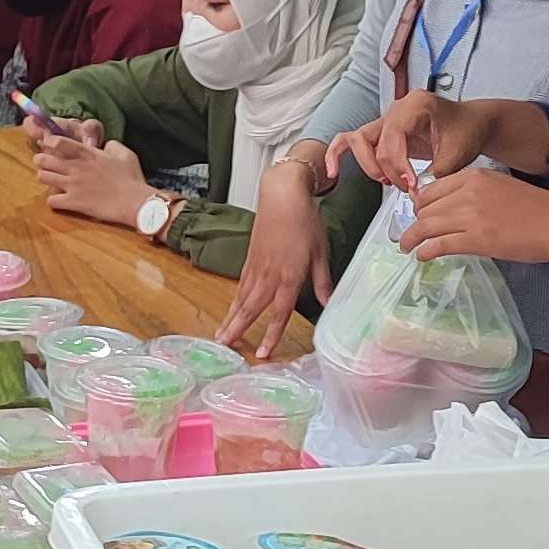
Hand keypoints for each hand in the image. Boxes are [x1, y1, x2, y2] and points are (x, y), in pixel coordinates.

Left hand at [35, 134, 153, 226]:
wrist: (134, 202)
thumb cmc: (132, 177)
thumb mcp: (125, 153)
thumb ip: (111, 146)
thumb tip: (104, 146)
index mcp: (87, 154)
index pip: (59, 142)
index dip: (50, 142)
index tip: (51, 145)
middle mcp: (75, 167)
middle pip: (43, 160)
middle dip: (41, 160)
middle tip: (47, 164)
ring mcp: (72, 185)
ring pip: (42, 178)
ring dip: (45, 178)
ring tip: (52, 181)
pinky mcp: (73, 203)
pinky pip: (51, 200)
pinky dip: (53, 200)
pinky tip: (60, 200)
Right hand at [217, 155, 334, 354]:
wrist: (282, 195)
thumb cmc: (305, 221)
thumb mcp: (320, 252)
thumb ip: (322, 281)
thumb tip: (328, 304)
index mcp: (290, 276)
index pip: (280, 312)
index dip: (271, 335)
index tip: (262, 353)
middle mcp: (270, 275)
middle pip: (252, 308)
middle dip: (238, 329)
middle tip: (225, 348)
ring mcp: (257, 267)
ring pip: (242, 298)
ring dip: (231, 318)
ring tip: (220, 336)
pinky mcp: (250, 258)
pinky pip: (241, 285)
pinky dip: (234, 300)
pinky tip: (231, 310)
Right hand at [338, 89, 496, 186]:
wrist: (473, 124)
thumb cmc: (467, 131)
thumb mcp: (458, 152)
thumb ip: (436, 172)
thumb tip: (416, 192)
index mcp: (416, 104)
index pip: (393, 136)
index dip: (398, 165)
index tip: (412, 186)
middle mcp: (396, 108)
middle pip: (372, 139)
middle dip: (386, 169)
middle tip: (407, 187)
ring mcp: (386, 119)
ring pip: (358, 139)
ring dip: (367, 164)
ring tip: (385, 181)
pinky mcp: (382, 132)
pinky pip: (352, 140)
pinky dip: (339, 154)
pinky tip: (333, 172)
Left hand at [398, 166, 548, 265]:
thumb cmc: (536, 208)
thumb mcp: (500, 187)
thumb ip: (473, 192)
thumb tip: (449, 208)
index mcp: (474, 177)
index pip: (432, 188)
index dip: (420, 203)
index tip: (417, 213)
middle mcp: (467, 193)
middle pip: (426, 207)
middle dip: (415, 221)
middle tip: (411, 232)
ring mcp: (470, 217)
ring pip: (427, 225)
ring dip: (413, 238)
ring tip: (408, 246)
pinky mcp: (475, 240)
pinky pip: (439, 244)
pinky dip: (426, 250)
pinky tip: (422, 255)